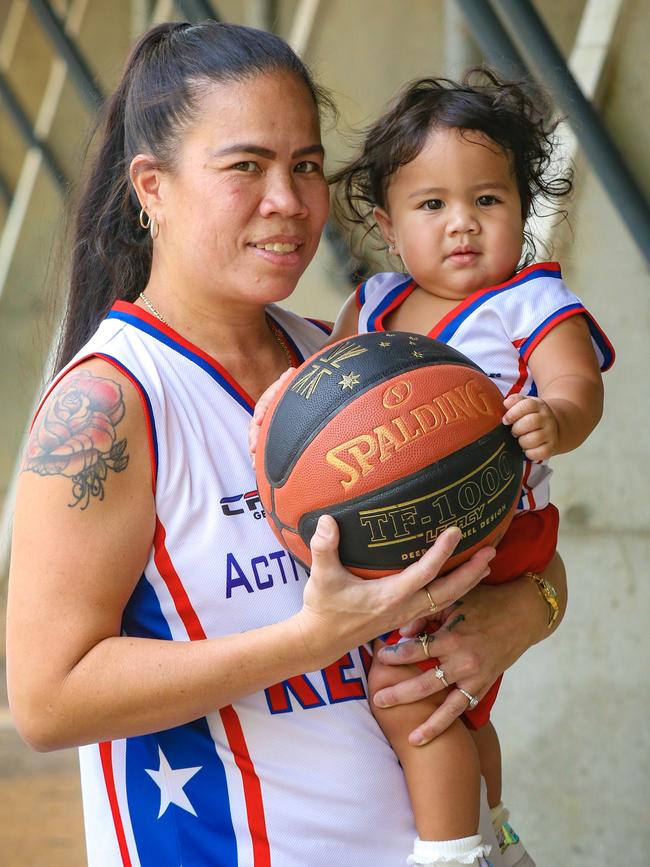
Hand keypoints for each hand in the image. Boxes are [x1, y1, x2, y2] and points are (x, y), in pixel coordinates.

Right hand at [249, 367, 295, 466]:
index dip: (261, 413)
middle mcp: (262, 417)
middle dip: (254, 438)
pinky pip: (260, 450)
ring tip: (255, 465)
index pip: (263, 407)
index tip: (259, 420)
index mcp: (268, 402)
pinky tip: (257, 469)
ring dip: (254, 453)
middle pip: (255, 428)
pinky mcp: (266, 440)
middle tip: (253, 448)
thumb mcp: (292, 386)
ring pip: (255, 441)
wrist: (292, 401)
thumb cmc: (292, 392)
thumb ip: (289, 382)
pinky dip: (258, 460)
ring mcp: (263, 429)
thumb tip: (290, 373)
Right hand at [296, 516, 495, 668]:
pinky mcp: (404, 617)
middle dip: (471, 572)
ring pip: (446, 600)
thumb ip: (324, 548)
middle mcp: (404, 607)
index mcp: (390, 596)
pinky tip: (461, 581)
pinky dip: (454, 592)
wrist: (321, 642)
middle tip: (491, 550)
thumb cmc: (323, 609)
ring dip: (468, 582)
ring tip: (486, 564)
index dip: (442, 552)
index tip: (456, 531)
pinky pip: (437, 605)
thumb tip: (327, 520)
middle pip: (448, 591)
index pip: (425, 572)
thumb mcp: (320, 578)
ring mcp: (406, 614)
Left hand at [372, 578, 542, 744]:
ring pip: (446, 706)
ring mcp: (475, 677)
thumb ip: (426, 616)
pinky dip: (448, 722)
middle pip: (423, 684)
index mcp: (452, 637)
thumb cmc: (484, 601)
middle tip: (377, 700)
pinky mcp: (485, 685)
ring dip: (426, 722)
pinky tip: (431, 735)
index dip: (393, 656)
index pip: (414, 651)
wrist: (522, 613)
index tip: (378, 658)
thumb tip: (402, 633)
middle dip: (398, 693)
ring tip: (408, 738)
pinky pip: (464, 708)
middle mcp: (463, 662)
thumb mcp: (453, 601)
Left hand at [502, 393, 558, 459]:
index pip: (527, 405)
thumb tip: (506, 403)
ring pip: (534, 439)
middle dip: (516, 429)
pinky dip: (529, 453)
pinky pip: (539, 453)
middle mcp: (547, 419)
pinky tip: (527, 449)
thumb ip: (515, 401)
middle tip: (513, 432)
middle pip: (530, 422)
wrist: (554, 426)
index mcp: (538, 406)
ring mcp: (550, 433)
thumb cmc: (533, 416)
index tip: (505, 420)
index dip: (513, 413)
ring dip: (522, 441)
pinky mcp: (551, 448)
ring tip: (521, 440)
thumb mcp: (525, 404)